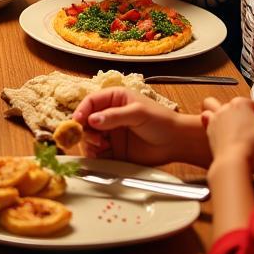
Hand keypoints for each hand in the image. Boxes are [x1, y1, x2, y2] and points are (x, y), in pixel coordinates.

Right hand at [72, 89, 190, 164]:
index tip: (77, 122)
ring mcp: (111, 133)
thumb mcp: (137, 113)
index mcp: (114, 99)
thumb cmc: (161, 121)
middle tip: (94, 139)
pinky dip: (96, 155)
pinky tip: (102, 155)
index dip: (81, 111)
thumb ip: (114, 116)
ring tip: (100, 147)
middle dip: (85, 130)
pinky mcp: (115, 150)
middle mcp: (109, 115)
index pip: (90, 102)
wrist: (177, 142)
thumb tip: (92, 120)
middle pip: (86, 121)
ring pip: (89, 138)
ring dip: (90, 143)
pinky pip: (98, 152)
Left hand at [202, 96, 253, 170]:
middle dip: (245, 116)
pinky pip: (207, 117)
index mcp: (241, 102)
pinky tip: (221, 129)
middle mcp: (226, 106)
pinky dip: (213, 120)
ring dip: (222, 111)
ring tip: (232, 123)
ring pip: (216, 105)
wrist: (234, 162)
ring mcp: (215, 117)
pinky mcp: (209, 128)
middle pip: (239, 107)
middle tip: (252, 132)